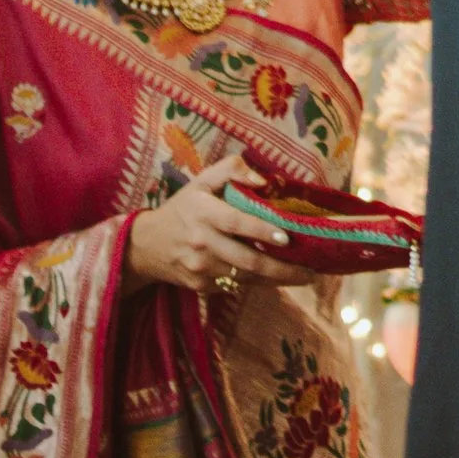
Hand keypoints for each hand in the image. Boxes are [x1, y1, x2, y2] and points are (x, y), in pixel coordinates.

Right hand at [126, 150, 307, 291]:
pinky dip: (258, 283)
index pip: (237, 223)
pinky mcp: (202, 286)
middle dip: (282, 268)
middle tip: (311, 271)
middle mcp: (203, 243)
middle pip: (248, 260)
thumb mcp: (201, 181)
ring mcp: (202, 269)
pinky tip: (277, 278)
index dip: (263, 231)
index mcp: (204, 213)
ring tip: (304, 276)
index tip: (288, 237)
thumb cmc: (183, 207)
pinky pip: (235, 286)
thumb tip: (264, 179)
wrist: (147, 246)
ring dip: (276, 279)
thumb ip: (232, 170)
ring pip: (245, 278)